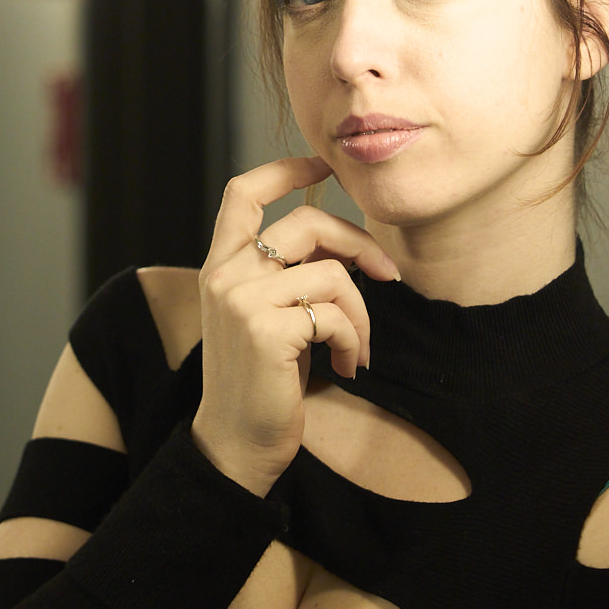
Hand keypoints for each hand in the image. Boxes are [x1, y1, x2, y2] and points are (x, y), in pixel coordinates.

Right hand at [190, 154, 400, 496]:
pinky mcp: (267, 330)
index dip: (284, 170)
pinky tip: (347, 367)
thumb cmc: (260, 384)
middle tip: (388, 274)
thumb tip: (345, 246)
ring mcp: (242, 300)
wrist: (236, 444)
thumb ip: (286, 275)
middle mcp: (224, 275)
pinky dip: (354, 341)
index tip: (322, 164)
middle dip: (359, 244)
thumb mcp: (266, 317)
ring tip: (357, 349)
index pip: (243, 194)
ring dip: (362, 315)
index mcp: (220, 267)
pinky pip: (337, 314)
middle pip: (307, 224)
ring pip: (332, 275)